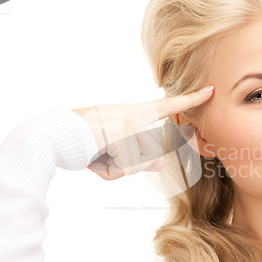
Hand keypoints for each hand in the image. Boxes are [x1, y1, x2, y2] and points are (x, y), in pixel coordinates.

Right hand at [72, 86, 213, 179]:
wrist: (52, 135)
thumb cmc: (82, 142)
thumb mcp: (112, 151)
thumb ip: (138, 159)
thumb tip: (159, 164)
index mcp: (131, 113)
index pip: (165, 107)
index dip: (188, 100)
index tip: (209, 91)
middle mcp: (132, 114)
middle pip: (150, 152)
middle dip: (128, 163)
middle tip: (102, 153)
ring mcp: (127, 122)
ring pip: (138, 162)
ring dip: (116, 167)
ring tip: (94, 154)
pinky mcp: (120, 133)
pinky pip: (125, 166)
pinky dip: (108, 170)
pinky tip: (91, 156)